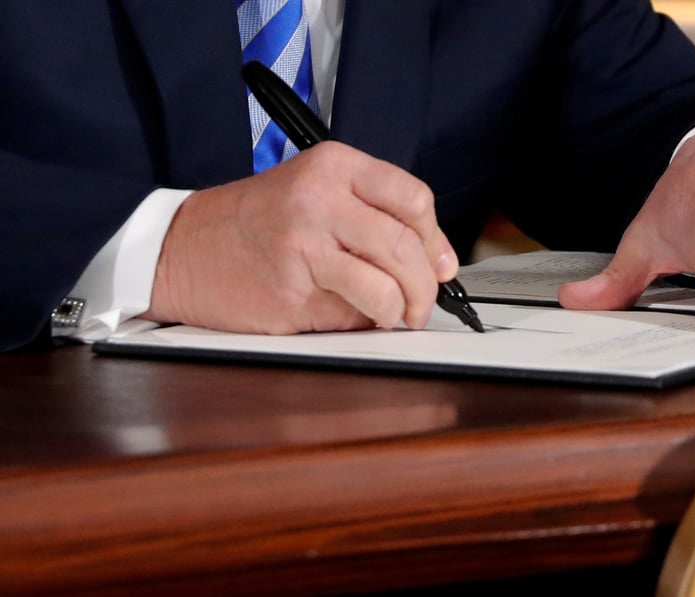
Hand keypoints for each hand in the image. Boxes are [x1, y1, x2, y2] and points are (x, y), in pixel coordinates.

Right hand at [144, 141, 457, 333]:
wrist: (181, 249)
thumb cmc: (253, 222)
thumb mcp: (315, 193)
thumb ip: (374, 217)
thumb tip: (437, 263)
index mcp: (333, 166)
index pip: (414, 199)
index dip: (436, 240)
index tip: (441, 265)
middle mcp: (319, 200)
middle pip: (405, 247)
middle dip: (426, 287)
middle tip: (424, 304)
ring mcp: (304, 246)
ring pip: (385, 287)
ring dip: (401, 311)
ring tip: (394, 314)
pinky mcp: (292, 292)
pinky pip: (351, 315)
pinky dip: (363, 322)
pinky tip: (350, 315)